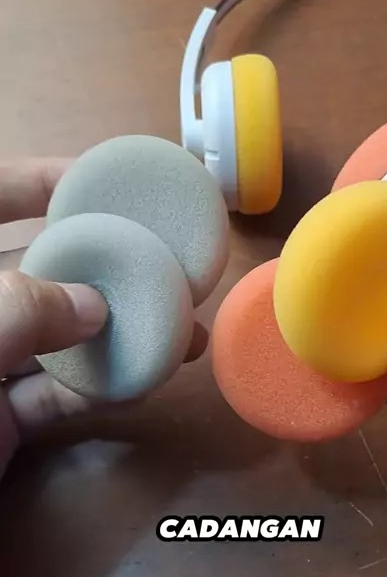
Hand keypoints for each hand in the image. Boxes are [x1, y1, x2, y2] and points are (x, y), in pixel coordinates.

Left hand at [0, 159, 206, 480]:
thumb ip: (17, 311)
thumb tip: (92, 306)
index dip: (34, 181)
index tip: (97, 179)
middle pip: (30, 272)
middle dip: (97, 266)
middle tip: (158, 263)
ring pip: (52, 340)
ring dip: (113, 336)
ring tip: (178, 331)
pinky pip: (53, 397)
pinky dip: (96, 391)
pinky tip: (142, 382)